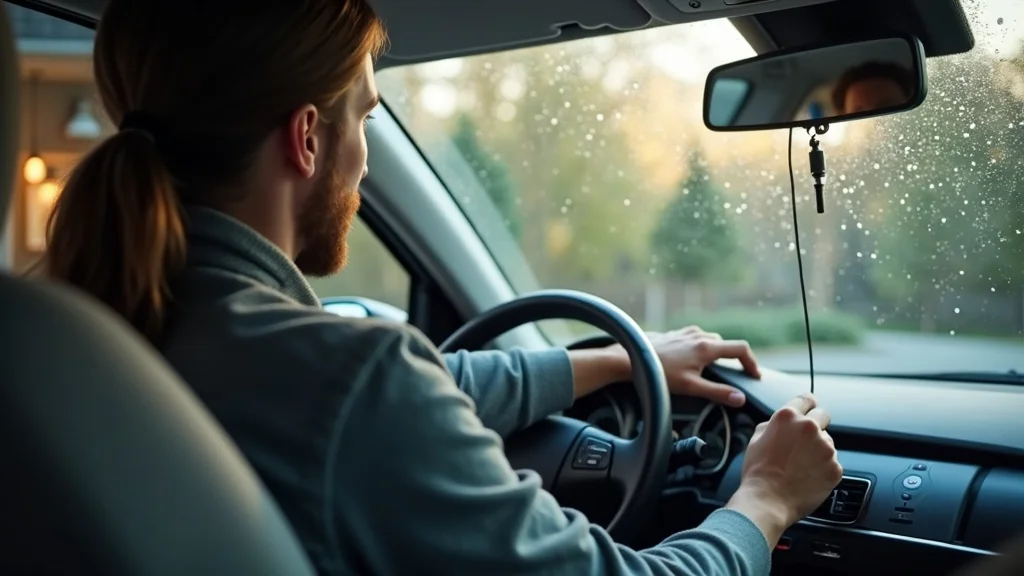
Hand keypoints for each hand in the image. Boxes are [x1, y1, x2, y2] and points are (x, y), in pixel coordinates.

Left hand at [639, 326, 760, 406]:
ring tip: (715, 368)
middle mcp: (699, 335)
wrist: (631, 358)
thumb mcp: (691, 387)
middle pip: (726, 344)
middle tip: (736, 374)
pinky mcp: (675, 334)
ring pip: (710, 339)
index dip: (752, 362)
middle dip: (734, 359)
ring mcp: (686, 332)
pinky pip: (696, 338)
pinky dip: (702, 347)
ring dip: (718, 352)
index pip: (740, 349)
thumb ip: (717, 392)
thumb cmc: (659, 374)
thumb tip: (740, 399)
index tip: (754, 375)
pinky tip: (692, 359)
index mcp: (707, 347)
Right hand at [726, 393, 842, 545]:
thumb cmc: (758, 473)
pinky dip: (823, 469)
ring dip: (818, 450)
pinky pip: (832, 463)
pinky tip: (807, 477)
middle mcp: (809, 428)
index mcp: (787, 417)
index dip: (806, 404)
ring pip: (827, 442)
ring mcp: (825, 448)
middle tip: (805, 440)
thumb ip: (773, 424)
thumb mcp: (755, 439)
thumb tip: (783, 423)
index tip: (809, 408)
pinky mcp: (835, 468)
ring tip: (800, 466)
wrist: (767, 501)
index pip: (806, 398)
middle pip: (823, 415)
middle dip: (816, 423)